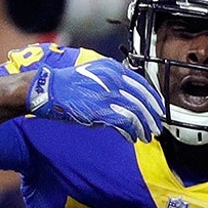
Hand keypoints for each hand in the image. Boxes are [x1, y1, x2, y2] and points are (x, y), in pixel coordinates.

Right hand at [25, 58, 164, 142]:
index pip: (141, 83)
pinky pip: (124, 122)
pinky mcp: (101, 110)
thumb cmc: (69, 84)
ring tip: (147, 136)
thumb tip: (128, 99)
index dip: (153, 98)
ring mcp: (108, 95)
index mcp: (113, 69)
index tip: (158, 108)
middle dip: (152, 115)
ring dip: (144, 126)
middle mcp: (114, 79)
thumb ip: (112, 82)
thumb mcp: (94, 74)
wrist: (49, 89)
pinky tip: (132, 138)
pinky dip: (131, 132)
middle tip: (157, 126)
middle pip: (142, 99)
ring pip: (136, 112)